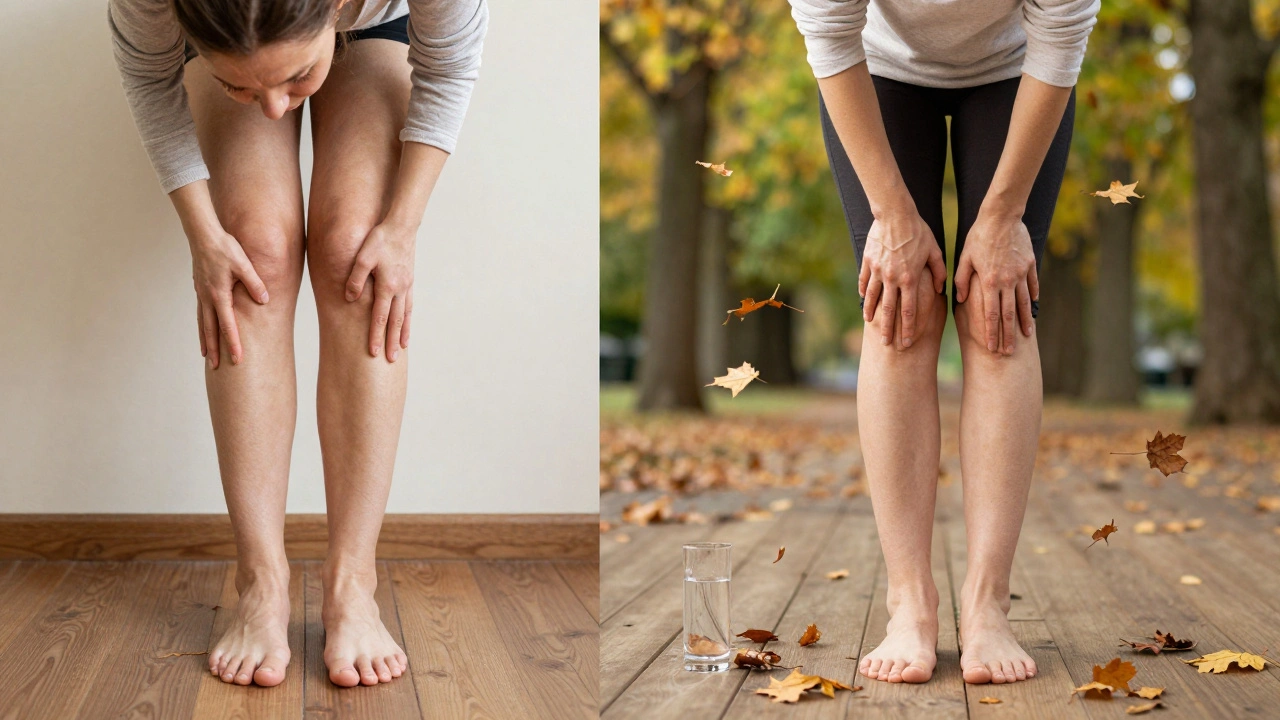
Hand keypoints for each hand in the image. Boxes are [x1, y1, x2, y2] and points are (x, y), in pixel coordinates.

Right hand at [190, 227, 268, 368]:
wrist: (203, 234)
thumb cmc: (224, 248)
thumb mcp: (244, 264)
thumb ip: (255, 283)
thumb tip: (264, 300)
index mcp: (219, 295)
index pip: (228, 326)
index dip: (233, 344)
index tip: (237, 360)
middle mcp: (208, 298)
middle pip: (210, 330)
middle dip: (214, 350)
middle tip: (216, 368)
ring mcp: (201, 294)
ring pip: (203, 323)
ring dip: (205, 340)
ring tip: (206, 356)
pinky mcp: (200, 289)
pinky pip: (201, 312)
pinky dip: (202, 325)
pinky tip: (204, 330)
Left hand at [345, 220, 415, 361]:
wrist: (402, 226)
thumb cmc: (380, 239)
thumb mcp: (362, 257)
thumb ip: (356, 279)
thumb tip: (350, 298)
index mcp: (387, 286)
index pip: (379, 317)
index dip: (375, 335)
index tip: (373, 352)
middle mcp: (399, 289)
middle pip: (395, 321)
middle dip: (391, 341)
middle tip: (391, 360)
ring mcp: (406, 286)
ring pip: (405, 314)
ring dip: (403, 332)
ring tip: (402, 347)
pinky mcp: (409, 280)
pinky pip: (409, 305)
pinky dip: (408, 318)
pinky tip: (406, 324)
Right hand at [861, 208, 946, 347]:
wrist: (895, 214)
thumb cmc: (918, 231)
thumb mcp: (934, 250)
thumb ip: (938, 271)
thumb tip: (940, 288)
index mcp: (909, 279)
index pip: (909, 310)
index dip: (908, 328)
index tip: (906, 342)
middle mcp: (892, 279)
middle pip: (889, 310)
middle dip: (888, 329)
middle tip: (886, 344)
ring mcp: (877, 271)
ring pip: (872, 297)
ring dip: (871, 312)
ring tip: (870, 323)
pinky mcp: (868, 261)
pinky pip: (864, 280)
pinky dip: (863, 291)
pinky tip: (862, 299)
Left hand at [954, 210, 1038, 354]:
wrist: (1002, 215)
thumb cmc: (979, 236)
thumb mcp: (964, 258)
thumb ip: (962, 280)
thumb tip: (960, 300)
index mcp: (989, 282)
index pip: (990, 314)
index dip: (991, 332)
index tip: (992, 347)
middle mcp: (1006, 281)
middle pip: (1008, 314)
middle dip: (1008, 335)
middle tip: (1010, 352)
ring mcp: (1020, 273)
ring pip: (1023, 302)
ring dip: (1024, 321)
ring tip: (1027, 335)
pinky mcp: (1030, 264)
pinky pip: (1032, 285)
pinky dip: (1032, 297)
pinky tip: (1033, 308)